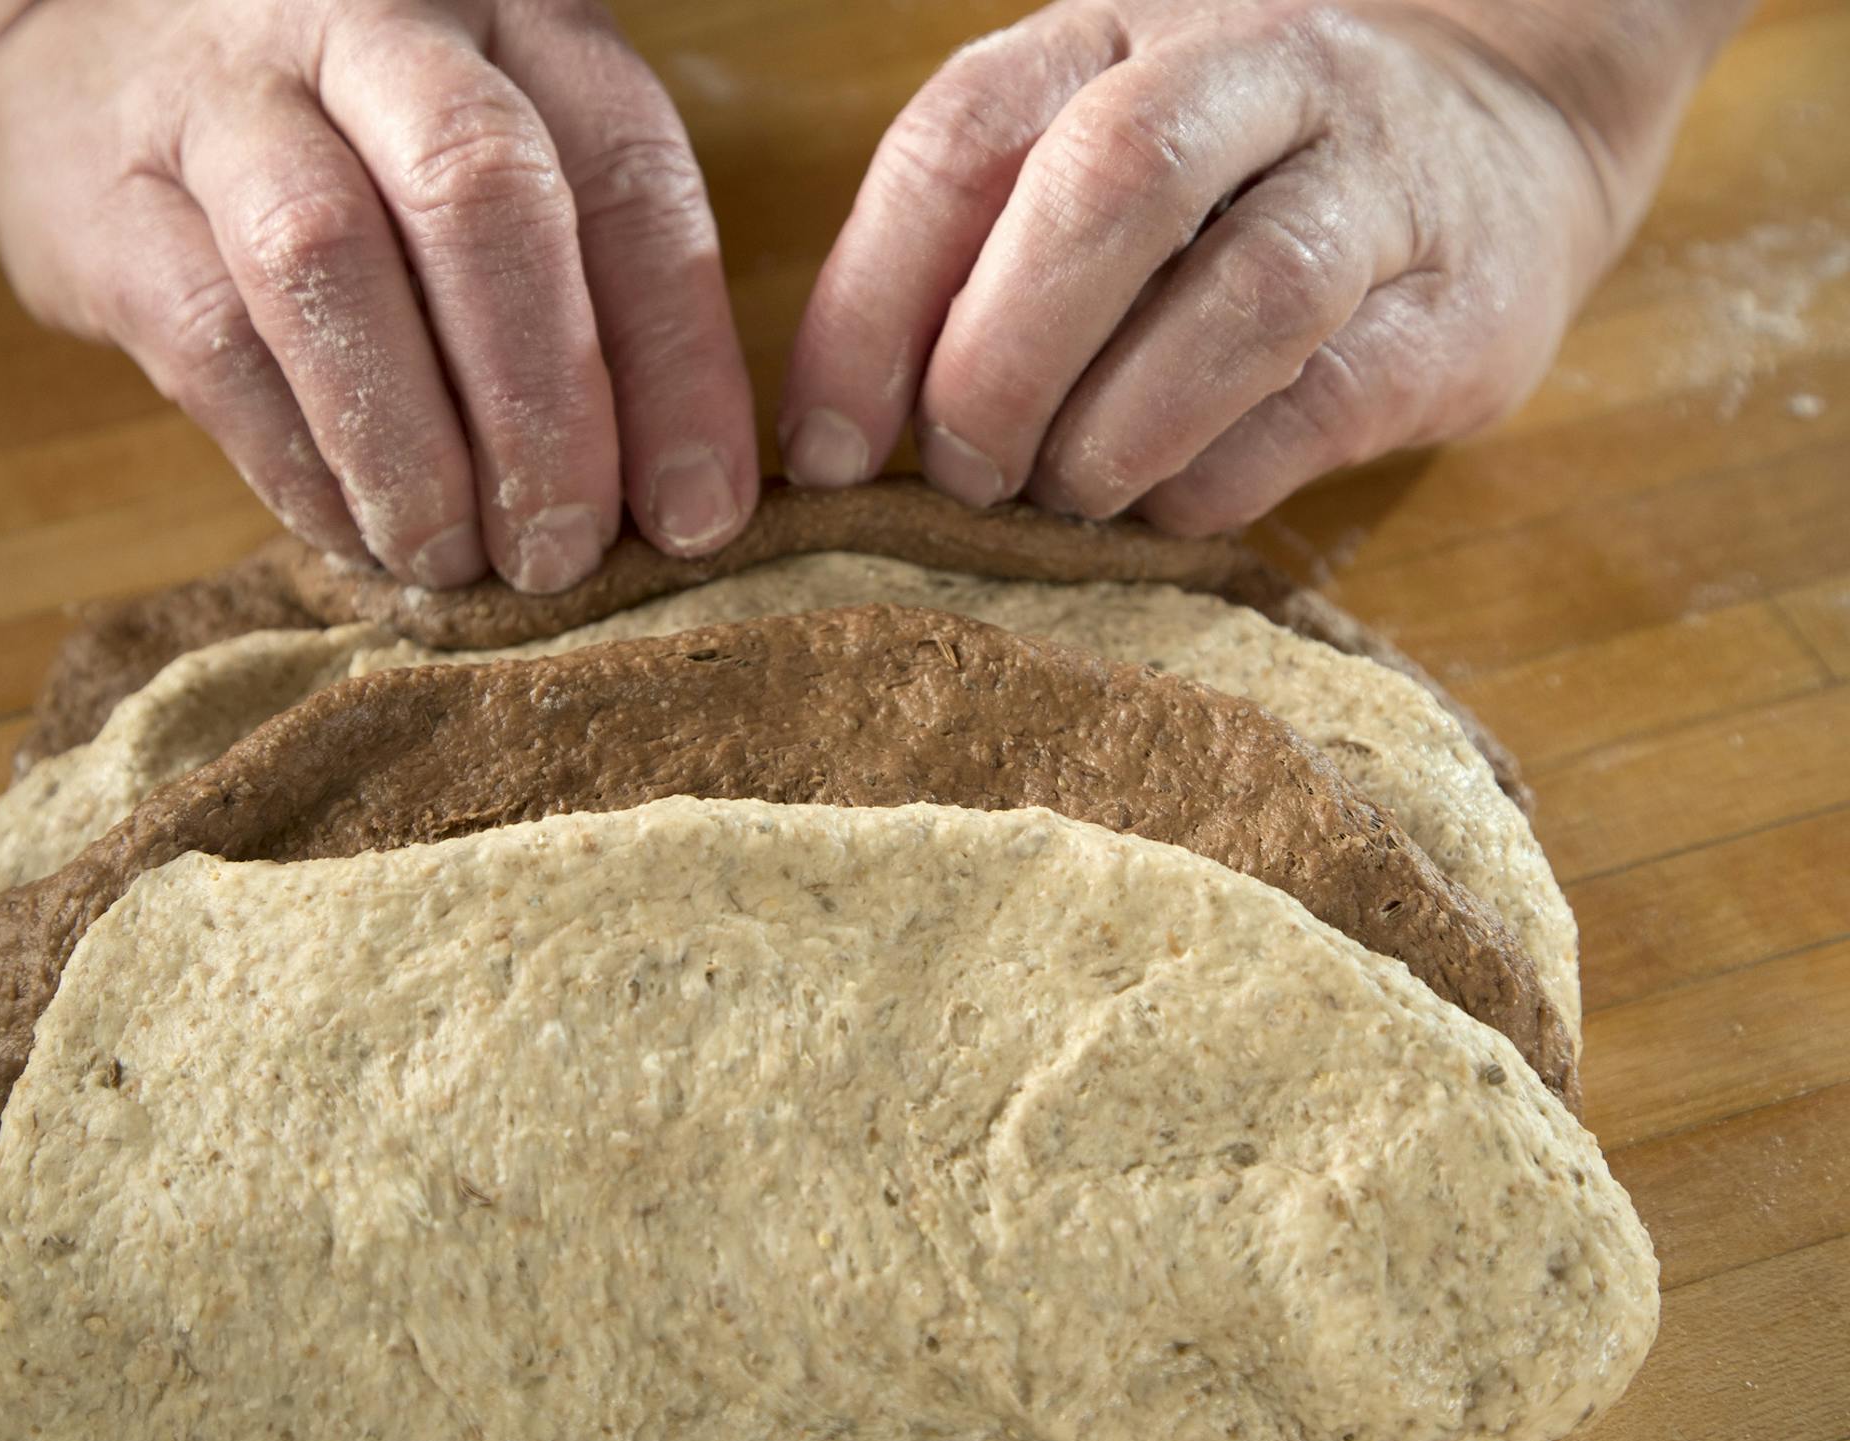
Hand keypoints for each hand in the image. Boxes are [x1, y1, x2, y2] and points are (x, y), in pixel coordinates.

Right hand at [0, 0, 757, 589]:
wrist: (86, 37)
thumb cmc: (352, 129)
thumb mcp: (492, 145)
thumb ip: (581, 279)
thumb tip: (665, 499)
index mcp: (515, 16)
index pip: (627, 176)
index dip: (676, 361)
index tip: (698, 514)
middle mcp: (377, 26)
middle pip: (484, 196)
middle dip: (541, 402)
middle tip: (562, 553)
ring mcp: (230, 100)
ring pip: (328, 260)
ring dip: (407, 446)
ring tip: (451, 560)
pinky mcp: (111, 196)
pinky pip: (213, 338)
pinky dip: (297, 464)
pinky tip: (354, 535)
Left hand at [781, 0, 1746, 533]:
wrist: (1509, 131)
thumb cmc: (1237, 180)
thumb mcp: (1096, 164)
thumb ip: (977, 259)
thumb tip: (846, 440)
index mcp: (1116, 31)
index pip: (963, 136)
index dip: (871, 304)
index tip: (825, 452)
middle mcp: (1255, 71)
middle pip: (1107, 185)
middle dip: (1001, 360)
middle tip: (963, 476)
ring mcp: (1377, 180)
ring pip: (1242, 296)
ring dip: (1118, 429)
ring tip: (1068, 496)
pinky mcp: (1463, 307)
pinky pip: (1325, 401)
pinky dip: (1216, 476)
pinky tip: (1169, 501)